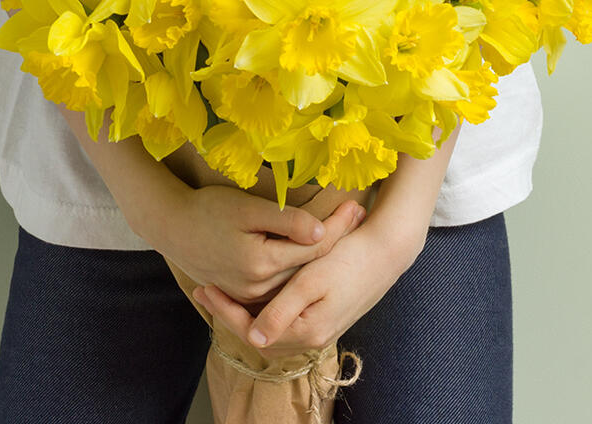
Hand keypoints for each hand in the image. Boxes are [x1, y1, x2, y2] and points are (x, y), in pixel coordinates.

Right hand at [149, 184, 367, 306]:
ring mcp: (250, 293)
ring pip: (297, 276)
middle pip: (309, 265)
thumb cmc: (207, 210)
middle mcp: (259, 286)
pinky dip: (298, 267)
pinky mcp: (244, 293)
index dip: (337, 227)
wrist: (171, 227)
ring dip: (319, 255)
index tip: (355, 207)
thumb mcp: (246, 209)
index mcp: (261, 264)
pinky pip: (280, 282)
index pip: (313, 249)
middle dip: (335, 240)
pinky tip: (313, 251)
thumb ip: (285, 221)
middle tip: (357, 214)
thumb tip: (320, 232)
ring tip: (343, 230)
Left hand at [192, 216, 424, 357]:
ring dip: (245, 315)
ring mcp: (319, 331)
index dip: (224, 310)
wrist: (386, 253)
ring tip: (224, 293)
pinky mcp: (323, 320)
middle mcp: (311, 339)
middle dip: (229, 315)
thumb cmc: (349, 260)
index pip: (251, 330)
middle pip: (258, 337)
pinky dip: (263, 313)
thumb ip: (281, 310)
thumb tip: (253, 336)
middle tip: (206, 291)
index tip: (205, 288)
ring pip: (270, 332)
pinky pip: (284, 324)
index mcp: (306, 332)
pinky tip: (254, 295)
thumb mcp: (311, 280)